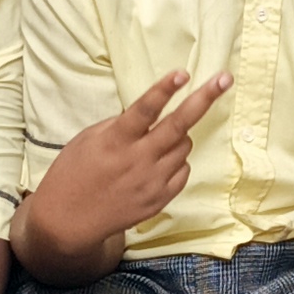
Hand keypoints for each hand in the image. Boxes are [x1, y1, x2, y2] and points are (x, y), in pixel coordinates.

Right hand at [33, 69, 230, 268]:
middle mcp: (137, 161)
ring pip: (185, 147)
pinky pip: (183, 171)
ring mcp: (151, 183)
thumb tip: (152, 111)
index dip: (163, 90)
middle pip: (179, 126)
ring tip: (156, 140)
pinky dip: (176, 161)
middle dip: (204, 99)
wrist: (68, 220)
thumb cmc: (74, 172)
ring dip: (178, 135)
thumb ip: (121, 124)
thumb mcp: (89, 139)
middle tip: (224, 79)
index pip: (144, 110)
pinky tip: (156, 163)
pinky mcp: (159, 200)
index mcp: (115, 141)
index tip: (182, 72)